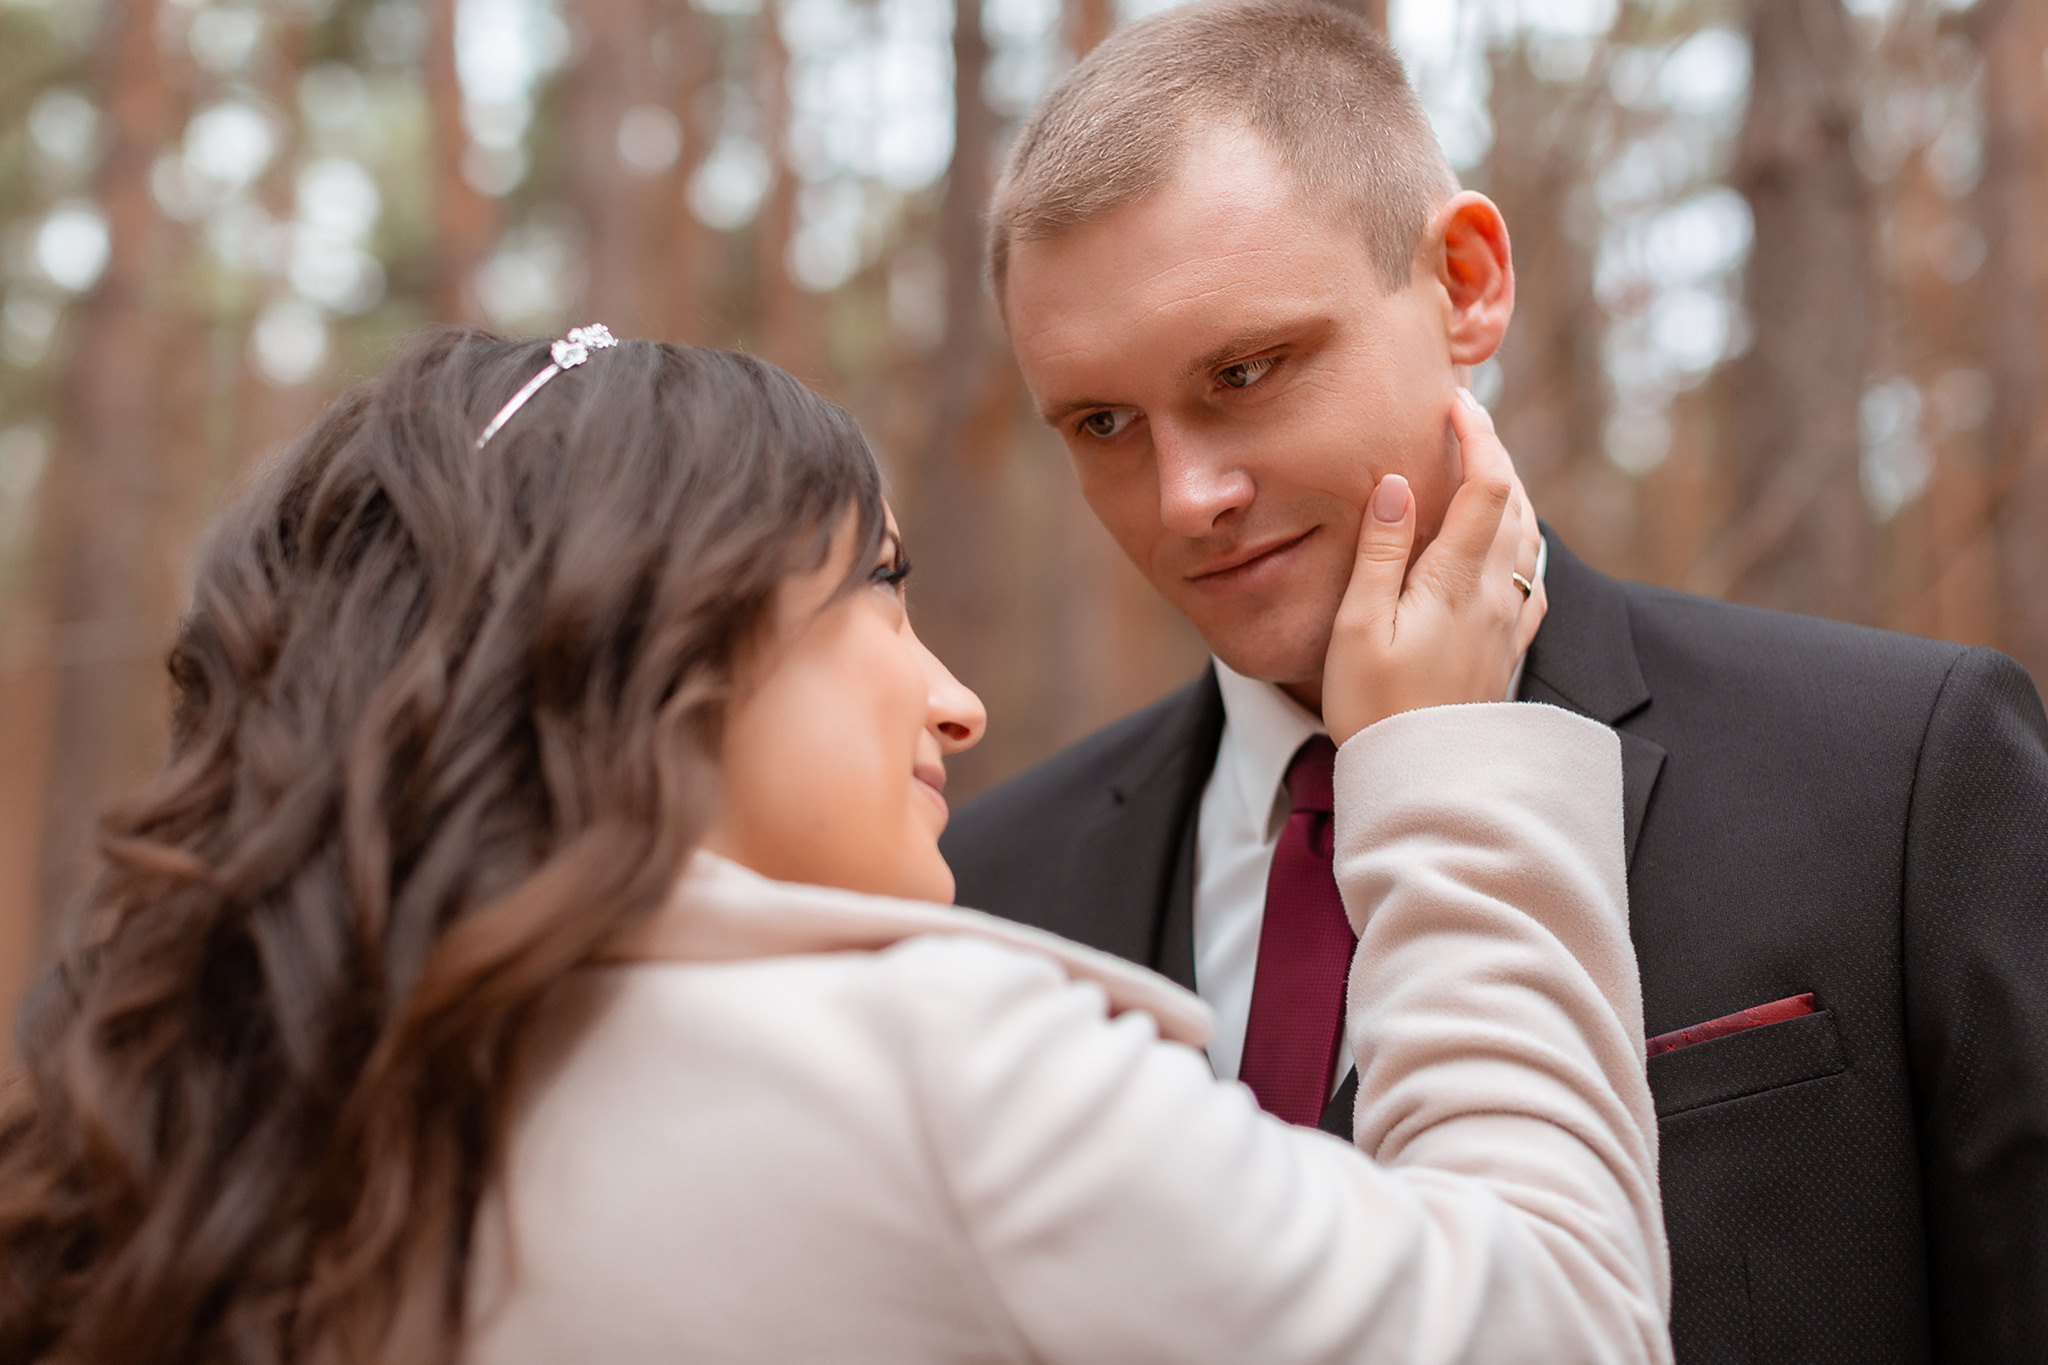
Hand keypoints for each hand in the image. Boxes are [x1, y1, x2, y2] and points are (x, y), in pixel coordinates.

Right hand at [1322, 388, 1545, 745]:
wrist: (1426, 782)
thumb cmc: (1376, 707)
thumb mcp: (1359, 626)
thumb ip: (1380, 551)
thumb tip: (1395, 483)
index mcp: (1458, 580)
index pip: (1486, 484)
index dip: (1477, 434)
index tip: (1455, 400)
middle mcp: (1497, 594)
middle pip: (1515, 501)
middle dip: (1494, 452)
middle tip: (1464, 422)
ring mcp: (1509, 622)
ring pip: (1529, 536)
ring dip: (1510, 492)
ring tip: (1480, 468)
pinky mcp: (1509, 648)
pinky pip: (1531, 577)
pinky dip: (1520, 539)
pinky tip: (1505, 545)